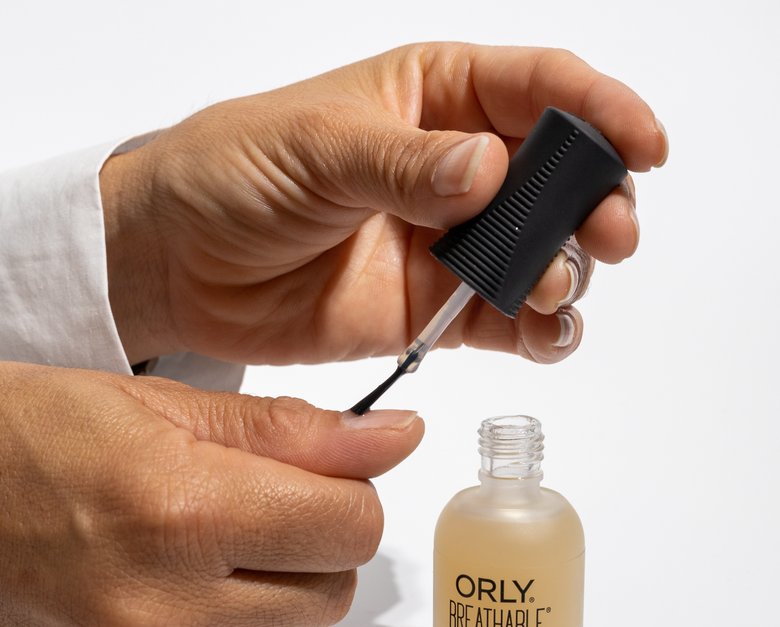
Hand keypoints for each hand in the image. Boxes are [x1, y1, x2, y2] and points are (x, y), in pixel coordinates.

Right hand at [0, 361, 422, 626]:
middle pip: (334, 588)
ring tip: (221, 539)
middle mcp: (161, 607)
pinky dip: (241, 626)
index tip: (321, 471)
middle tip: (266, 498)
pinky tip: (189, 583)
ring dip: (287, 585)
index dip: (351, 490)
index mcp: (180, 511)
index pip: (351, 526)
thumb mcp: (169, 405)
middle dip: (321, 538)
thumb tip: (398, 435)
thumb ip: (298, 429)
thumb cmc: (32, 433)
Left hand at [101, 43, 667, 368]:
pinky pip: (503, 319)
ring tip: (547, 291)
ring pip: (539, 255)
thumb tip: (488, 171)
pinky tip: (544, 336)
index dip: (600, 112)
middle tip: (605, 234)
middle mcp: (452, 171)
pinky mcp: (431, 310)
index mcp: (431, 99)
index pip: (537, 90)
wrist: (183, 265)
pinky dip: (535, 331)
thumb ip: (402, 163)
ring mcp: (446, 245)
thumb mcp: (312, 148)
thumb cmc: (232, 176)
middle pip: (555, 180)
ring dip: (564, 273)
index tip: (643, 144)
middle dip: (593, 204)